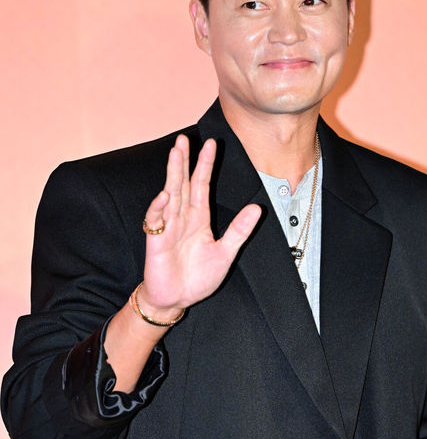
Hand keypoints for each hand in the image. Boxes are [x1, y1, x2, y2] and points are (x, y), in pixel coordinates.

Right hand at [141, 134, 260, 316]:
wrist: (177, 300)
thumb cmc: (197, 278)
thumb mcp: (226, 253)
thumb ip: (239, 230)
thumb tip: (257, 208)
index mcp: (199, 218)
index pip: (202, 185)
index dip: (206, 165)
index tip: (211, 144)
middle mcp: (182, 218)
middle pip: (183, 183)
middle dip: (183, 161)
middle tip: (184, 139)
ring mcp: (167, 228)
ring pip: (170, 195)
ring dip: (173, 174)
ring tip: (175, 154)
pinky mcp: (156, 241)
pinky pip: (156, 220)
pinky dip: (160, 207)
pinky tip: (165, 195)